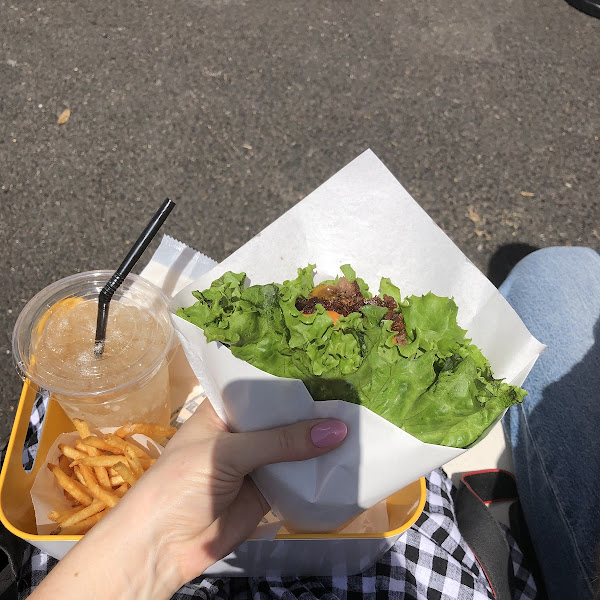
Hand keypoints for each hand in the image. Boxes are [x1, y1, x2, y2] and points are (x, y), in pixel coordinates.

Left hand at [30, 401, 346, 599]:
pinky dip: (320, 469)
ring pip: (295, 446)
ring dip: (321, 439)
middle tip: (356, 392)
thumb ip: (281, 441)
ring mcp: (258, 461)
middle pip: (285, 417)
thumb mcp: (228, 453)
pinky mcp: (269, 490)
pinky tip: (349, 456)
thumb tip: (339, 429)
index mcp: (225, 410)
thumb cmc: (182, 483)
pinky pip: (299, 475)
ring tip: (362, 418)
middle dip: (314, 409)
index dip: (294, 378)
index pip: (264, 386)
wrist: (162, 547)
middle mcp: (244, 431)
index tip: (331, 367)